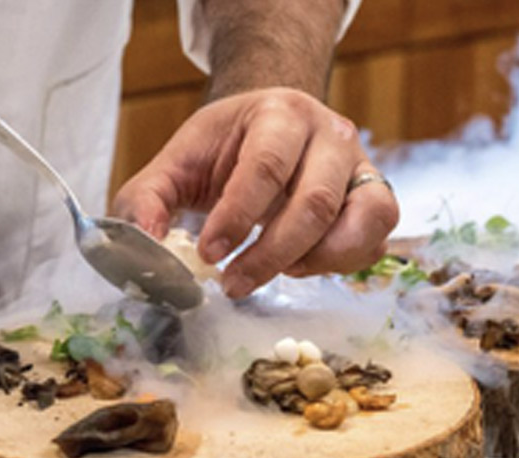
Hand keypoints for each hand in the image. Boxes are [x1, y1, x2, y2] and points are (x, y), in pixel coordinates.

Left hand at [113, 87, 398, 297]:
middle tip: (233, 284)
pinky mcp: (376, 199)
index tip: (209, 255)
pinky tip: (300, 265)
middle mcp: (331, 134)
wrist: (273, 127)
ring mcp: (362, 166)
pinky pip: (374, 242)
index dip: (237, 217)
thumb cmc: (226, 148)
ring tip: (275, 272)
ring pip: (360, 222)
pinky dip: (340, 264)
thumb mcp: (178, 162)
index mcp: (280, 113)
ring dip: (314, 262)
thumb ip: (147, 200)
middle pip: (315, 202)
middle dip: (271, 254)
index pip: (265, 166)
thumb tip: (142, 245)